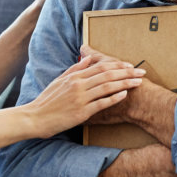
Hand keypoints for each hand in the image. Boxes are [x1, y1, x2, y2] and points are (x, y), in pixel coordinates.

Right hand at [26, 56, 144, 138]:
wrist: (35, 117)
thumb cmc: (47, 100)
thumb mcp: (59, 81)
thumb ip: (74, 69)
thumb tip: (87, 58)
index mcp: (74, 76)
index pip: (100, 66)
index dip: (117, 65)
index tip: (130, 65)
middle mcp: (78, 84)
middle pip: (107, 74)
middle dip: (126, 72)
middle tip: (141, 72)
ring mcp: (80, 98)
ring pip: (107, 87)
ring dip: (125, 83)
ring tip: (138, 82)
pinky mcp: (81, 112)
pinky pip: (101, 103)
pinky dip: (114, 97)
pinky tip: (124, 94)